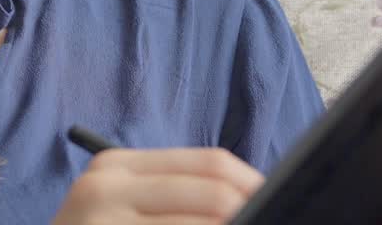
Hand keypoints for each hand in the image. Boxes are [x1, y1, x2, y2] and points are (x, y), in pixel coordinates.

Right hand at [51, 147, 263, 224]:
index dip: (252, 182)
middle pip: (213, 193)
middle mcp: (106, 186)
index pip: (209, 162)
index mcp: (117, 165)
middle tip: (275, 219)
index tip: (278, 199)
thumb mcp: (123, 208)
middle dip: (251, 210)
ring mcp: (103, 223)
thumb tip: (253, 195)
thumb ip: (175, 197)